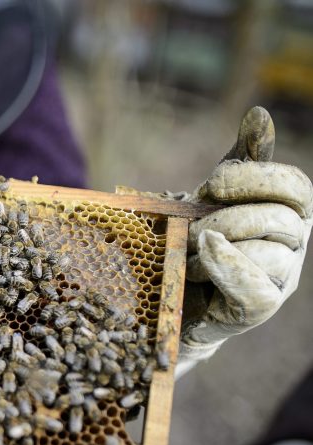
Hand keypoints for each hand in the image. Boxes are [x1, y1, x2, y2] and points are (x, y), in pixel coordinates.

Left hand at [178, 106, 312, 375]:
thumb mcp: (214, 195)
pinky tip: (201, 256)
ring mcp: (280, 280)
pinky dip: (227, 266)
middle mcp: (294, 247)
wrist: (169, 296)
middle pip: (282, 220)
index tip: (212, 184)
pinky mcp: (259, 309)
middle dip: (227, 216)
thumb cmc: (196, 240)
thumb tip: (259, 114)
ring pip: (270, 253)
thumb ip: (241, 160)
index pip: (297, 187)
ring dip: (218, 245)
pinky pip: (256, 287)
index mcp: (290, 213)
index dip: (256, 178)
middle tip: (189, 224)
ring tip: (187, 251)